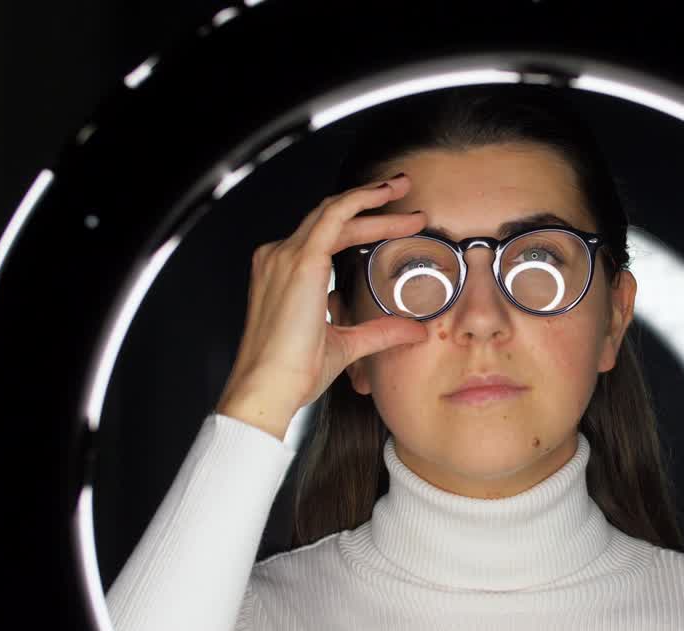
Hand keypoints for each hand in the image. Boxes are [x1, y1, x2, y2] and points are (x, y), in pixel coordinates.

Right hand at [214, 173, 428, 439]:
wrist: (269, 388)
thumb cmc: (293, 373)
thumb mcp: (347, 345)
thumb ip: (380, 332)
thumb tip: (414, 329)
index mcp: (283, 274)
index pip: (326, 236)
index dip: (360, 223)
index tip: (391, 219)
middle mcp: (280, 258)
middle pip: (331, 217)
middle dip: (369, 200)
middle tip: (402, 190)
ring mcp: (286, 256)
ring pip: (335, 212)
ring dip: (372, 197)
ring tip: (403, 190)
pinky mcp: (300, 262)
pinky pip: (334, 217)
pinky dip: (361, 202)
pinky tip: (386, 198)